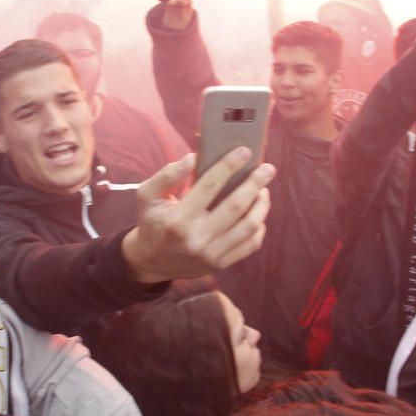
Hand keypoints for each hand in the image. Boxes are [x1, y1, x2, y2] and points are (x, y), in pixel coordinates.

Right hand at [122, 148, 275, 283]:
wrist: (150, 262)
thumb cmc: (152, 222)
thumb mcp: (147, 195)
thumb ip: (167, 175)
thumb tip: (192, 158)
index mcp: (178, 219)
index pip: (209, 186)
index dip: (229, 166)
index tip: (245, 151)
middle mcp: (197, 238)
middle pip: (236, 206)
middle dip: (255, 183)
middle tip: (267, 168)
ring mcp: (211, 254)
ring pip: (249, 226)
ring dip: (262, 205)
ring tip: (263, 190)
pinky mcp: (220, 264)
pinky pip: (250, 244)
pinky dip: (259, 227)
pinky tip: (257, 213)